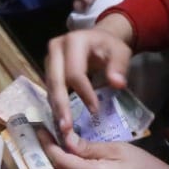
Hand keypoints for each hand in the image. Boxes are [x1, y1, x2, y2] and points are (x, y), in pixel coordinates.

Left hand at [37, 130, 168, 168]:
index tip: (40, 129)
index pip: (59, 161)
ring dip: (49, 168)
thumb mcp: (118, 150)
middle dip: (41, 159)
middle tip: (39, 139)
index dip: (46, 145)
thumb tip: (66, 140)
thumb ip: (89, 148)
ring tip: (48, 147)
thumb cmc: (145, 168)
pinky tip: (64, 162)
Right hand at [45, 17, 133, 143]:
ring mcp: (49, 58)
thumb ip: (119, 66)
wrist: (98, 39)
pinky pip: (50, 89)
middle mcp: (56, 48)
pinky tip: (61, 120)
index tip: (95, 111)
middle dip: (61, 106)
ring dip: (56, 108)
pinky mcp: (48, 69)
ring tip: (63, 129)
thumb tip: (117, 84)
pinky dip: (56, 105)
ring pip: (50, 87)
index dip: (84, 93)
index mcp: (74, 41)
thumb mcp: (120, 51)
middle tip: (66, 128)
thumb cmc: (109, 46)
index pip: (75, 72)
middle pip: (56, 80)